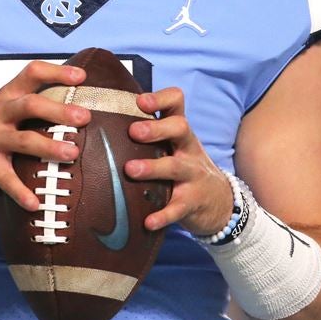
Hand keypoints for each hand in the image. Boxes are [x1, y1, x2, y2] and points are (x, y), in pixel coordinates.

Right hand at [0, 61, 90, 210]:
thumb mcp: (1, 112)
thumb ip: (30, 109)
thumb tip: (74, 110)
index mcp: (6, 97)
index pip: (31, 74)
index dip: (57, 72)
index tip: (82, 76)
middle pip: (30, 104)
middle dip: (59, 110)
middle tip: (84, 118)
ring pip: (23, 140)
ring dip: (49, 147)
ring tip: (72, 154)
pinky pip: (6, 179)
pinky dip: (21, 192)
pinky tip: (35, 203)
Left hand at [125, 87, 234, 233]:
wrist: (220, 201)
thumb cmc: (183, 166)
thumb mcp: (174, 145)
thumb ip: (149, 132)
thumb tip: (100, 117)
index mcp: (179, 132)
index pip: (176, 103)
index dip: (161, 98)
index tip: (140, 101)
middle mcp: (188, 149)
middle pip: (180, 128)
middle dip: (156, 129)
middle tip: (133, 131)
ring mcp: (193, 175)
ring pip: (176, 167)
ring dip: (153, 167)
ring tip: (130, 170)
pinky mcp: (191, 203)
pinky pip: (177, 209)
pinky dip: (163, 216)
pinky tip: (147, 221)